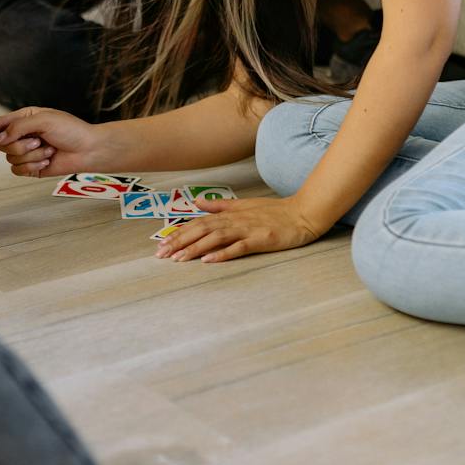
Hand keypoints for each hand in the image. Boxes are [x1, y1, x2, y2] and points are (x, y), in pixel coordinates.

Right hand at [0, 106, 116, 177]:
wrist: (88, 150)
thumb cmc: (71, 130)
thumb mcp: (43, 120)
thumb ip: (18, 127)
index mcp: (25, 119)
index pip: (1, 123)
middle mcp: (24, 135)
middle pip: (2, 144)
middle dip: (19, 145)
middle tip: (37, 141)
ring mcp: (27, 152)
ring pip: (11, 158)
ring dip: (31, 156)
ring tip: (48, 151)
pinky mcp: (31, 168)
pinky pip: (18, 170)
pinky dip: (32, 167)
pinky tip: (46, 161)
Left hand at [154, 196, 325, 262]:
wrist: (303, 213)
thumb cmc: (275, 211)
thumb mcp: (244, 205)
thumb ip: (221, 206)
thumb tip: (199, 204)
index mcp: (230, 214)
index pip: (198, 223)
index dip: (179, 233)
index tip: (162, 245)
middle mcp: (235, 220)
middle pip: (202, 230)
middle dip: (180, 242)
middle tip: (161, 255)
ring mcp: (247, 230)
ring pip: (216, 238)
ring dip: (196, 248)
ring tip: (179, 259)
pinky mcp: (260, 240)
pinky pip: (238, 247)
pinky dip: (223, 253)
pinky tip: (209, 260)